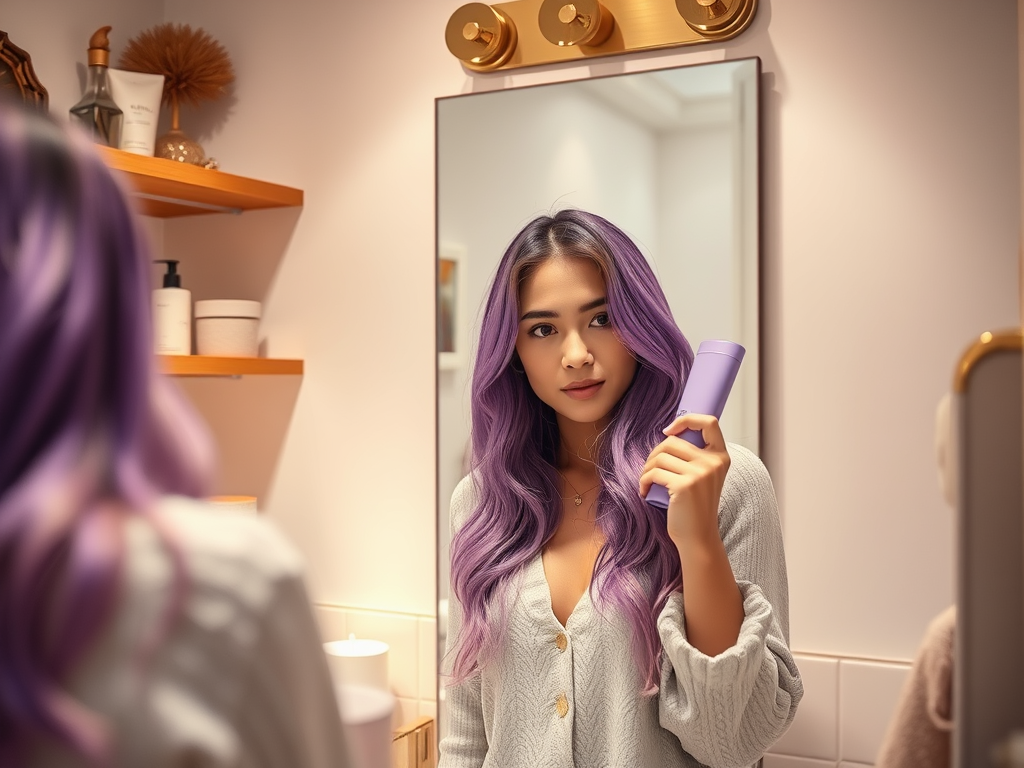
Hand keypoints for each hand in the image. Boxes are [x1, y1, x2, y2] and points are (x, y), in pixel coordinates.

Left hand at [639, 413, 730, 547]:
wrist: (698, 537)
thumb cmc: (695, 507)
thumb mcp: (704, 477)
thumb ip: (696, 456)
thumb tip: (669, 433)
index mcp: (721, 456)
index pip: (709, 422)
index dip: (686, 419)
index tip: (669, 431)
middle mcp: (713, 462)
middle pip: (673, 441)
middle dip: (655, 454)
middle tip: (650, 471)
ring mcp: (700, 473)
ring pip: (660, 456)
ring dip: (646, 468)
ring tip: (647, 481)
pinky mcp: (684, 485)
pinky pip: (654, 472)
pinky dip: (643, 481)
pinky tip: (644, 491)